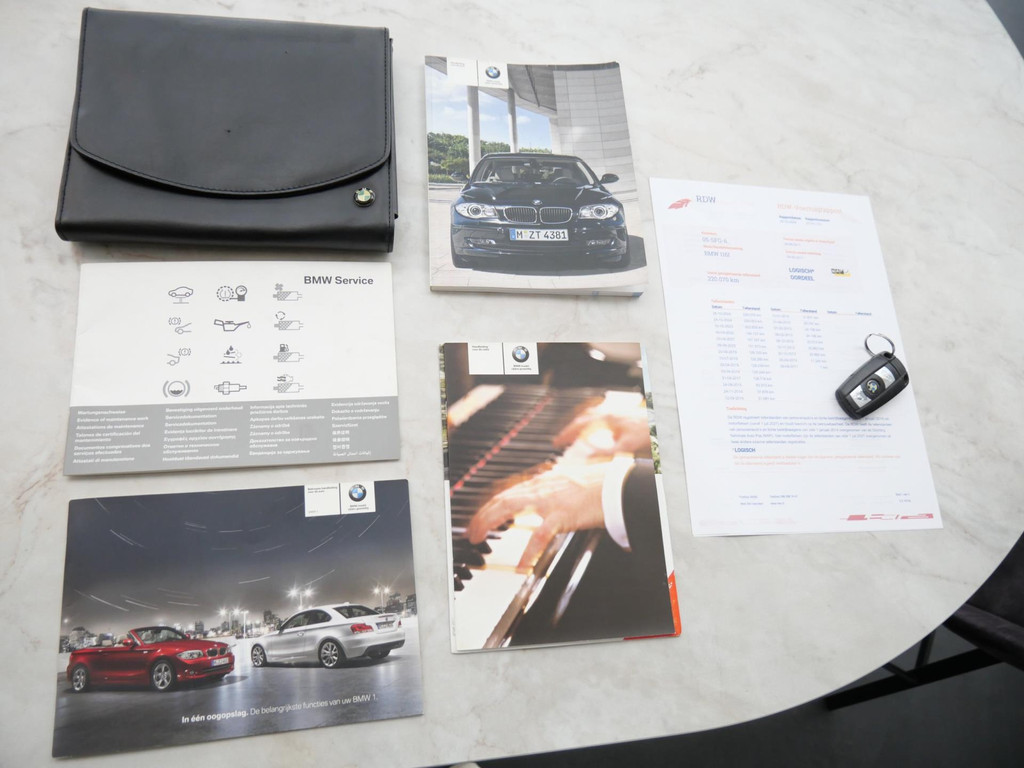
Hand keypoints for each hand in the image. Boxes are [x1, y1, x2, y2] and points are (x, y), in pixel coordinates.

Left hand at [466, 463, 607, 570]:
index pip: (507, 491)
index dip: (489, 505)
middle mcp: (540, 488)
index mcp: (541, 482)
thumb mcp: (565, 481)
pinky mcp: (562, 516)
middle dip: (482, 515)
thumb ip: (548, 488)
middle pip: (501, 499)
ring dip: (490, 523)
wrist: (615, 485)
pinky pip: (540, 535)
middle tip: (471, 533)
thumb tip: (535, 494)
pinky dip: (529, 551)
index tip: (479, 518)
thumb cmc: (596, 485)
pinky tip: (522, 564)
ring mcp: (549, 501)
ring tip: (479, 538)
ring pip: (510, 508)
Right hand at [554, 410, 650, 456]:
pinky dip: (591, 422)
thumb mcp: (625, 447)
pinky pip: (599, 416)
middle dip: (570, 429)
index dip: (566, 434)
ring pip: (591, 415)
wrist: (661, 424)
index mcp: (606, 418)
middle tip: (560, 440)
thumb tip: (587, 457)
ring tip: (573, 434)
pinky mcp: (621, 414)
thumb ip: (605, 453)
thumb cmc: (646, 434)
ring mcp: (615, 412)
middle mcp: (609, 412)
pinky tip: (594, 430)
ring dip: (580, 424)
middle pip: (583, 418)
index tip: (556, 442)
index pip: (580, 425)